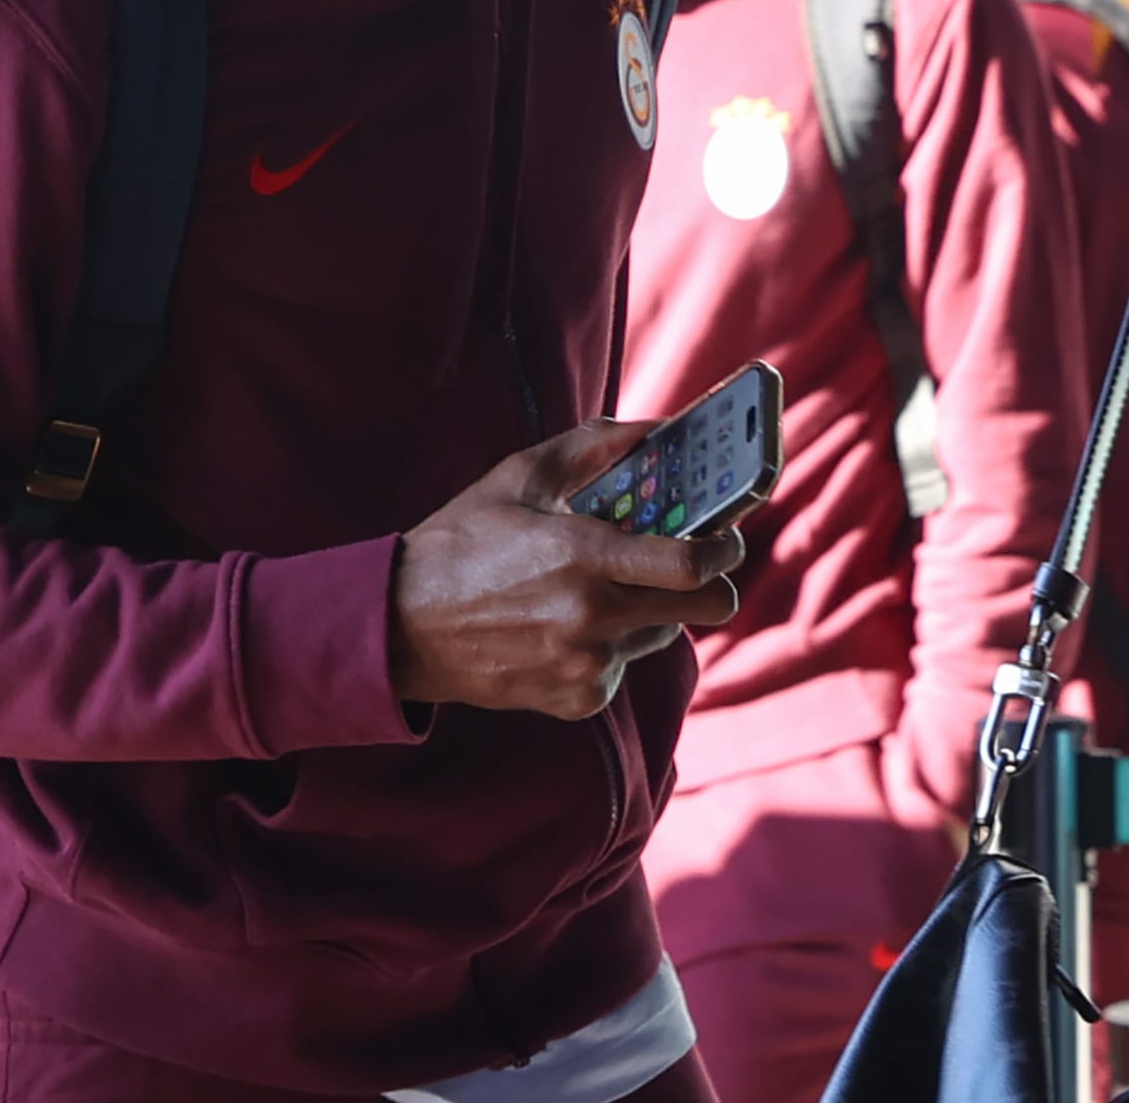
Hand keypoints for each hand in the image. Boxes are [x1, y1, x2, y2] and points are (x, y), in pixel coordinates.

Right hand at [390, 421, 744, 719]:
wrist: (401, 624)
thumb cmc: (463, 541)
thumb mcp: (523, 476)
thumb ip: (595, 446)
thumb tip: (657, 428)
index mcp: (585, 557)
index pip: (691, 566)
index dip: (724, 550)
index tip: (727, 536)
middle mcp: (592, 618)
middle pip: (701, 610)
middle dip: (707, 584)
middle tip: (691, 563)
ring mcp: (585, 665)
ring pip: (660, 636)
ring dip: (651, 611)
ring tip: (601, 588)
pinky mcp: (575, 699)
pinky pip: (621, 668)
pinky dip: (611, 647)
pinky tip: (568, 626)